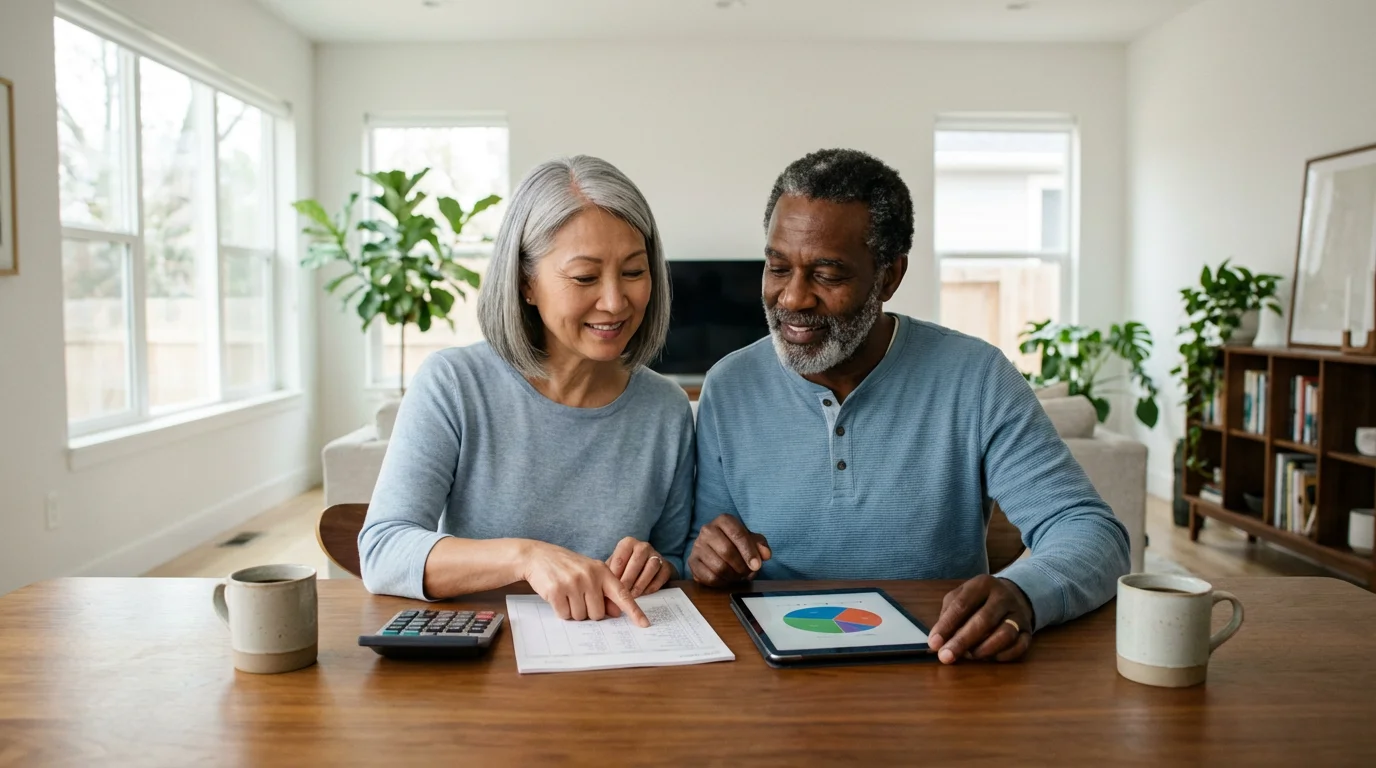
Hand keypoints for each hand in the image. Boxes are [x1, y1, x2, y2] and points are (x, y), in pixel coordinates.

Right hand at [522, 542, 648, 626]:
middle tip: (578, 597)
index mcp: (602, 571)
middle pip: (598, 614)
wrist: (537, 556)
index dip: (634, 611)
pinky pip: (565, 615)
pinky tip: (557, 596)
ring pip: (581, 616)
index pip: (622, 594)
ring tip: (567, 594)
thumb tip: (617, 612)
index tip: (645, 624)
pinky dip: (561, 611)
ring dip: (573, 611)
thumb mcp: (589, 573)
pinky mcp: (557, 591)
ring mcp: (573, 583)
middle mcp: (590, 576)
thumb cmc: (566, 566)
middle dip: (588, 612)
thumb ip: (604, 591)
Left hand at [606, 537, 673, 597]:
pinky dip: (651, 586)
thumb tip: (600, 587)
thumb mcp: (615, 566)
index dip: (615, 574)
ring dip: (640, 583)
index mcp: (628, 543)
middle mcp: (643, 546)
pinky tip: (643, 594)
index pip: (620, 557)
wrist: (647, 565)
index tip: (610, 587)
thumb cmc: (625, 567)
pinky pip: (660, 576)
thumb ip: (608, 573)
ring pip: (651, 567)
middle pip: (636, 561)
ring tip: (632, 595)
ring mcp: (656, 555)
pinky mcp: (666, 566)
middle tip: (621, 593)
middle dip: (628, 579)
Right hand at [687, 514, 771, 586]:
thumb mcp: (751, 540)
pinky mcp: (692, 561)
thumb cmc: (736, 543)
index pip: (737, 534)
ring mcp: (697, 545)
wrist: (715, 548)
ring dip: (733, 576)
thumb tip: (766, 554)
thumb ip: (760, 545)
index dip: (749, 552)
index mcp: (724, 520)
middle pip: (727, 551)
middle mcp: (707, 529)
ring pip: (718, 566)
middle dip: (741, 566)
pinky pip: (709, 577)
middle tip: (748, 573)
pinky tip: (727, 579)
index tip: (757, 565)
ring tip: (738, 576)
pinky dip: (722, 582)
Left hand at [927, 575, 1033, 663]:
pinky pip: (1019, 646)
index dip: (946, 626)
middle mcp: (1003, 597)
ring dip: (985, 649)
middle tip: (947, 656)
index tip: (934, 643)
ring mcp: (1018, 614)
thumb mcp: (961, 597)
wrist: (1013, 595)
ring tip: (971, 656)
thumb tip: (937, 641)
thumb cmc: (979, 600)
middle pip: (983, 620)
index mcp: (982, 584)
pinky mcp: (1028, 631)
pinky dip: (1003, 655)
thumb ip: (948, 616)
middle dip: (962, 641)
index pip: (962, 605)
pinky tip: (990, 658)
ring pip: (1005, 634)